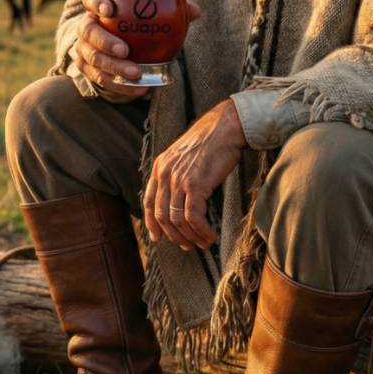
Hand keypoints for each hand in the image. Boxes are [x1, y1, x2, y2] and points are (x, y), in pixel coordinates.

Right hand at [75, 0, 200, 96]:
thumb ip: (169, 10)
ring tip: (136, 73)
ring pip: (91, 57)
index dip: (97, 4)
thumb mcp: (149, 15)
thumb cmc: (136, 24)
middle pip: (87, 31)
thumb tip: (195, 11)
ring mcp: (84, 48)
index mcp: (99, 7)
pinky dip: (118, 85)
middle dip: (105, 42)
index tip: (109, 10)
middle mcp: (87, 26)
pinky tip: (138, 88)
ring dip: (113, 67)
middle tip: (125, 51)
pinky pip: (98, 78)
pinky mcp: (87, 68)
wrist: (119, 46)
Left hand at [143, 99, 245, 250]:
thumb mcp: (183, 156)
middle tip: (187, 246)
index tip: (157, 238)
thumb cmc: (210, 141)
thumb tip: (178, 200)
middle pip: (162, 216)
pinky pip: (193, 216)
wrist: (224, 127)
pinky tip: (210, 234)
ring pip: (177, 220)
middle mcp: (165, 174)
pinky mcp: (195, 184)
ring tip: (203, 243)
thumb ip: (175, 175)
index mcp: (160, 167)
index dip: (151, 223)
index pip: (148, 201)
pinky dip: (201, 230)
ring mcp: (179, 179)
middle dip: (174, 236)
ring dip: (191, 237)